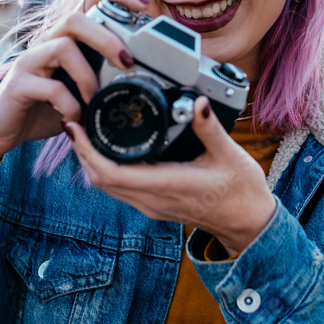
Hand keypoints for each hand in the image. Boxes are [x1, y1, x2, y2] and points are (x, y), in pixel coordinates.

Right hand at [0, 0, 150, 186]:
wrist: (1, 129)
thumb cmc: (45, 106)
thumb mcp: (79, 87)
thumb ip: (102, 76)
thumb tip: (143, 75)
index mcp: (64, 38)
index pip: (87, 1)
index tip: (142, 5)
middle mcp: (45, 42)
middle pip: (74, 18)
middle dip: (106, 36)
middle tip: (127, 61)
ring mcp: (29, 61)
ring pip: (63, 46)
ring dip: (88, 75)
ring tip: (95, 98)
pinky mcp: (17, 85)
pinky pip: (50, 87)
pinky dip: (70, 104)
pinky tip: (76, 116)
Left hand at [64, 97, 276, 256]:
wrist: (248, 222)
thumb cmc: (241, 191)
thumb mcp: (229, 154)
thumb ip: (209, 127)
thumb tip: (196, 101)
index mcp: (168, 185)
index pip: (112, 173)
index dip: (87, 151)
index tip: (76, 127)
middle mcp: (154, 199)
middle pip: (100, 180)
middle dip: (82, 152)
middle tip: (75, 121)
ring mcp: (153, 205)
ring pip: (107, 186)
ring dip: (91, 161)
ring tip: (86, 132)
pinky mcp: (155, 205)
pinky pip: (120, 188)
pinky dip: (106, 169)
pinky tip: (109, 150)